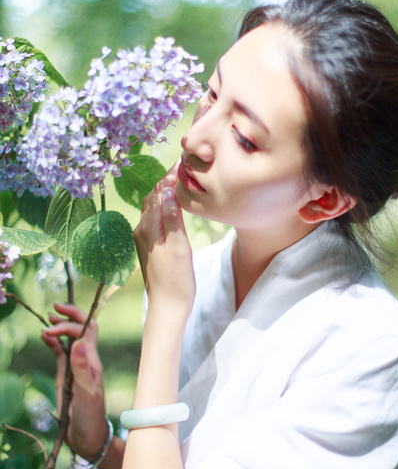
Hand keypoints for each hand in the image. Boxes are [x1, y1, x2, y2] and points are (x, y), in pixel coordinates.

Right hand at [41, 303, 107, 460]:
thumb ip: (82, 369)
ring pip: (69, 339)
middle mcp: (85, 360)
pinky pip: (60, 353)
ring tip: (47, 319)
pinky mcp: (66, 375)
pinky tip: (44, 337)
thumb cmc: (90, 417)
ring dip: (61, 327)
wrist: (87, 438)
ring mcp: (75, 366)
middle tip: (53, 308)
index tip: (54, 321)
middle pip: (81, 329)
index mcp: (93, 361)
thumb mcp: (87, 394)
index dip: (73, 321)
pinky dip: (53, 343)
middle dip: (70, 316)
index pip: (86, 331)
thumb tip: (77, 341)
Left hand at [134, 162, 194, 315]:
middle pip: (153, 196)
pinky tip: (174, 205)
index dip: (171, 176)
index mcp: (148, 227)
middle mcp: (141, 229)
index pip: (159, 192)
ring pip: (152, 206)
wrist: (167, 306)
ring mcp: (143, 237)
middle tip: (185, 167)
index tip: (185, 162)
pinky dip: (163, 206)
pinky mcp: (148, 245)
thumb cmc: (177, 280)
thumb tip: (168, 191)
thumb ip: (173, 218)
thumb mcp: (179, 248)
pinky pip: (154, 217)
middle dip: (167, 181)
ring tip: (181, 181)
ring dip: (165, 192)